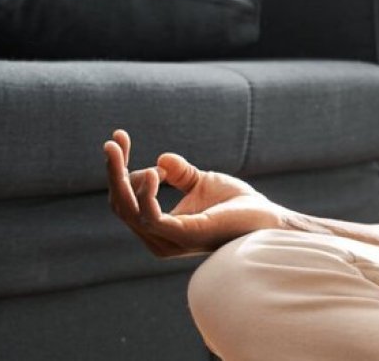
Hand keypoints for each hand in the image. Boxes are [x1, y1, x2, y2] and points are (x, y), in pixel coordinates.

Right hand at [103, 129, 286, 256]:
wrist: (266, 218)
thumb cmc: (237, 205)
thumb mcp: (201, 182)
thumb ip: (179, 173)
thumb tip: (161, 158)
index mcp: (159, 228)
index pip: (126, 200)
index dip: (118, 171)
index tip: (119, 139)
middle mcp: (158, 238)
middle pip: (120, 205)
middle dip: (113, 172)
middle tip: (112, 142)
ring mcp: (168, 240)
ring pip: (128, 210)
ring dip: (120, 177)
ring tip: (122, 149)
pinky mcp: (183, 235)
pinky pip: (150, 216)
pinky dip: (145, 193)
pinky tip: (153, 172)